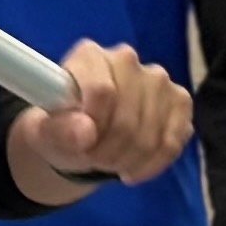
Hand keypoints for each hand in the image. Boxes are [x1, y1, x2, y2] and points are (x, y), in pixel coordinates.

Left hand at [20, 41, 191, 185]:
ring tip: (108, 162)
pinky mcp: (180, 102)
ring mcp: (158, 80)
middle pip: (128, 118)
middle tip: (92, 159)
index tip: (80, 144)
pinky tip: (132, 169)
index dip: (92, 127)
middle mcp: (127, 60)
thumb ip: (57, 130)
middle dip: (107, 152)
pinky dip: (152, 164)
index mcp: (89, 56)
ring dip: (127, 160)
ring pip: (151, 135)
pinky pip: (172, 142)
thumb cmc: (61, 128)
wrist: (83, 137)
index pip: (102, 91)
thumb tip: (85, 132)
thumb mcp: (45, 133)